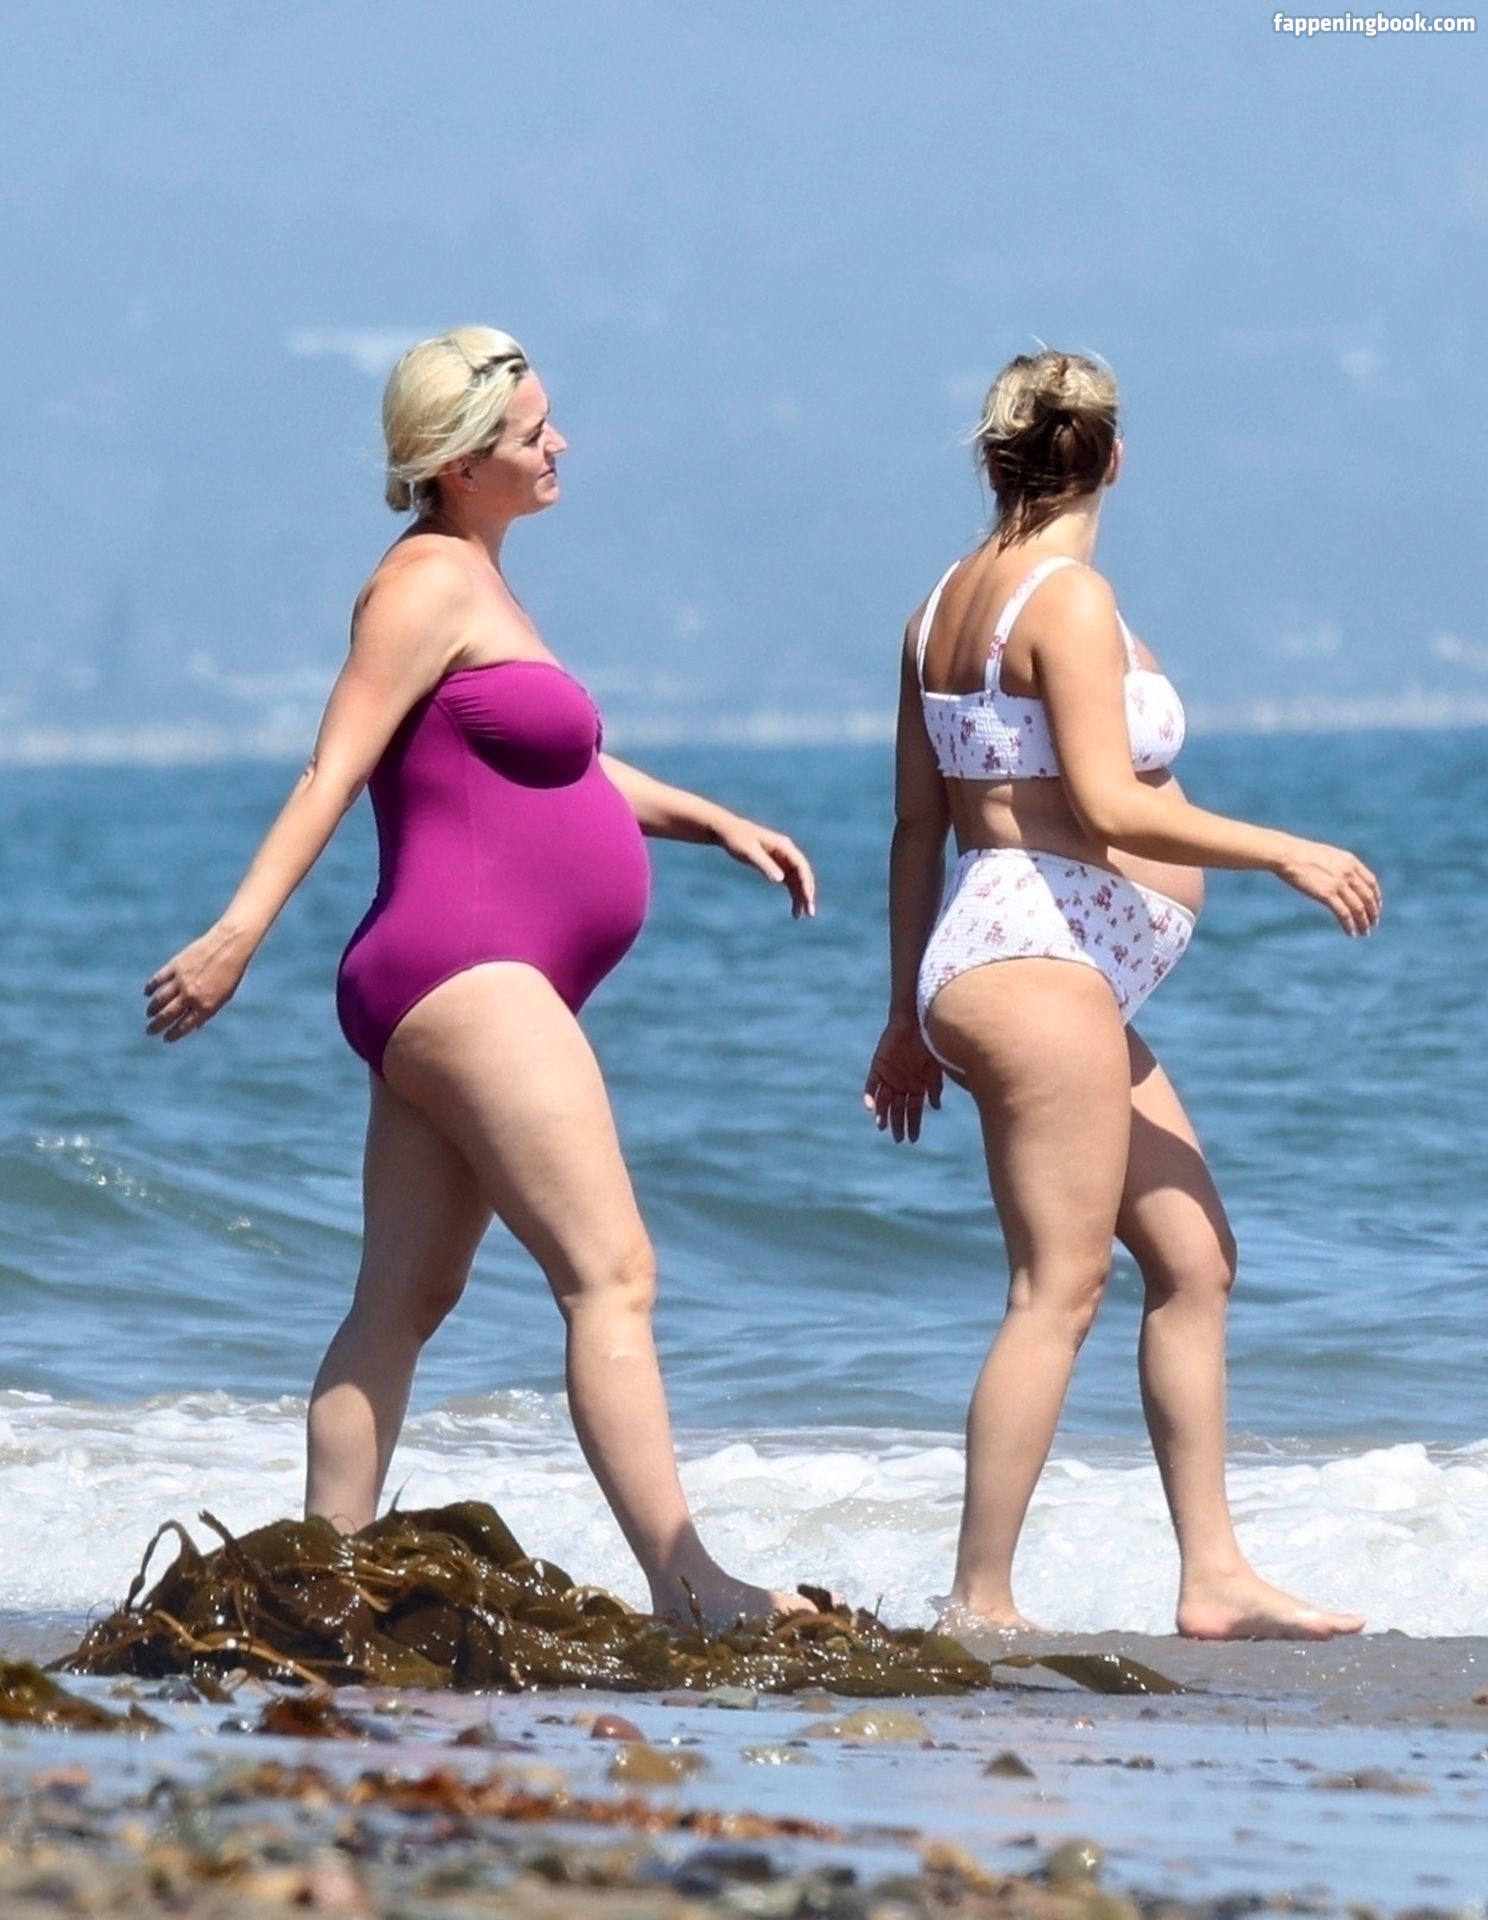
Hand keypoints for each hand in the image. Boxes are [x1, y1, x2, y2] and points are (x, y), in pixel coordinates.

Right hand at [144, 922, 252, 1042]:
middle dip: (157, 1026)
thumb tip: (196, 1026)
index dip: (173, 1034)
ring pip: (160, 999)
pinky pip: (158, 980)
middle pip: (168, 1015)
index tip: (166, 1038)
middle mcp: (191, 995)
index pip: (184, 1026)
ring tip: (150, 1014)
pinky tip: (148, 993)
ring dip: (152, 1009)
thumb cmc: (231, 972)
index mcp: (205, 1006)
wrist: (229, 945)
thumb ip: (208, 1011)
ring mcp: (182, 980)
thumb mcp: (224, 996)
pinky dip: (151, 988)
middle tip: (150, 1031)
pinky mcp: (175, 966)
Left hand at [716, 814, 815, 917]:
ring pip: (798, 880)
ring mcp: (783, 859)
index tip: (807, 899)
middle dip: (807, 893)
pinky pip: (790, 882)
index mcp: (783, 846)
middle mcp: (787, 852)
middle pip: (803, 874)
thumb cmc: (737, 839)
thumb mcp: (748, 852)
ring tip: (798, 916)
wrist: (727, 831)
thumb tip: (781, 880)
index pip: (801, 866)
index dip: (806, 883)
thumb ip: (765, 865)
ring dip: (800, 897)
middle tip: (809, 913)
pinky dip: (793, 894)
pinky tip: (793, 909)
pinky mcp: (777, 866)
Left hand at [863, 1011, 943, 1142]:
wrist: (916, 1021)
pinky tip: (872, 1110)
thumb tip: (936, 1108)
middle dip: (898, 1124)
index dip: (914, 1124)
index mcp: (917, 1086)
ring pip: (884, 1100)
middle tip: (898, 1139)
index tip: (913, 1139)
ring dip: (883, 1114)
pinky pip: (871, 1086)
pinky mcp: (877, 1067)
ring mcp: (889, 1076)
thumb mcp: (935, 1068)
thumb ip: (935, 1087)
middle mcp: (902, 1083)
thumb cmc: (929, 1043)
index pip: (914, 1110)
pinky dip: (870, 1097)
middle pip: (899, 1109)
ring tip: (882, 1127)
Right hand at [1274, 838, 1381, 936]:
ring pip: (1358, 908)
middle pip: (1368, 897)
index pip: (1371, 882)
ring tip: (1364, 932)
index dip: (1376, 897)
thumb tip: (1341, 878)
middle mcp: (1348, 873)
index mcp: (1350, 861)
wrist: (1288, 855)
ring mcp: (1339, 884)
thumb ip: (1338, 866)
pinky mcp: (1327, 894)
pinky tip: (1350, 933)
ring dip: (1363, 922)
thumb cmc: (1301, 854)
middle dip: (1372, 912)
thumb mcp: (1327, 855)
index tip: (1376, 907)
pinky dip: (1349, 925)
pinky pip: (1343, 914)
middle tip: (1372, 924)